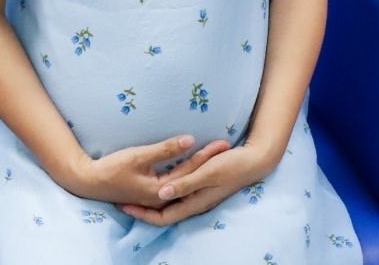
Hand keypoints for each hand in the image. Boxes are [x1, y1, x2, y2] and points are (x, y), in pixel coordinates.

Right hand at [57, 134, 226, 208]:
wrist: (90, 182)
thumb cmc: (112, 168)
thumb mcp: (139, 156)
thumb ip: (165, 149)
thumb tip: (190, 140)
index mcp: (160, 191)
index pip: (190, 171)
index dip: (207, 155)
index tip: (222, 143)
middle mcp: (162, 197)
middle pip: (191, 178)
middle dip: (208, 162)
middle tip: (226, 146)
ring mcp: (157, 197)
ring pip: (185, 183)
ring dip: (199, 168)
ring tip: (216, 154)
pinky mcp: (152, 193)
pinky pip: (176, 184)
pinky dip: (187, 174)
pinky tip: (196, 165)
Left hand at [121, 138, 278, 226]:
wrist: (254, 161)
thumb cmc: (232, 166)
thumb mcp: (206, 172)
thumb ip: (184, 183)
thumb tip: (161, 194)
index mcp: (194, 203)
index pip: (162, 218)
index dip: (142, 214)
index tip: (124, 205)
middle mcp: (195, 203)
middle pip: (164, 212)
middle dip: (144, 208)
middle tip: (124, 199)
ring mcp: (199, 195)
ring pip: (171, 202)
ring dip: (154, 198)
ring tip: (136, 189)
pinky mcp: (203, 186)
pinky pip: (179, 192)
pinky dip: (167, 188)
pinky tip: (161, 178)